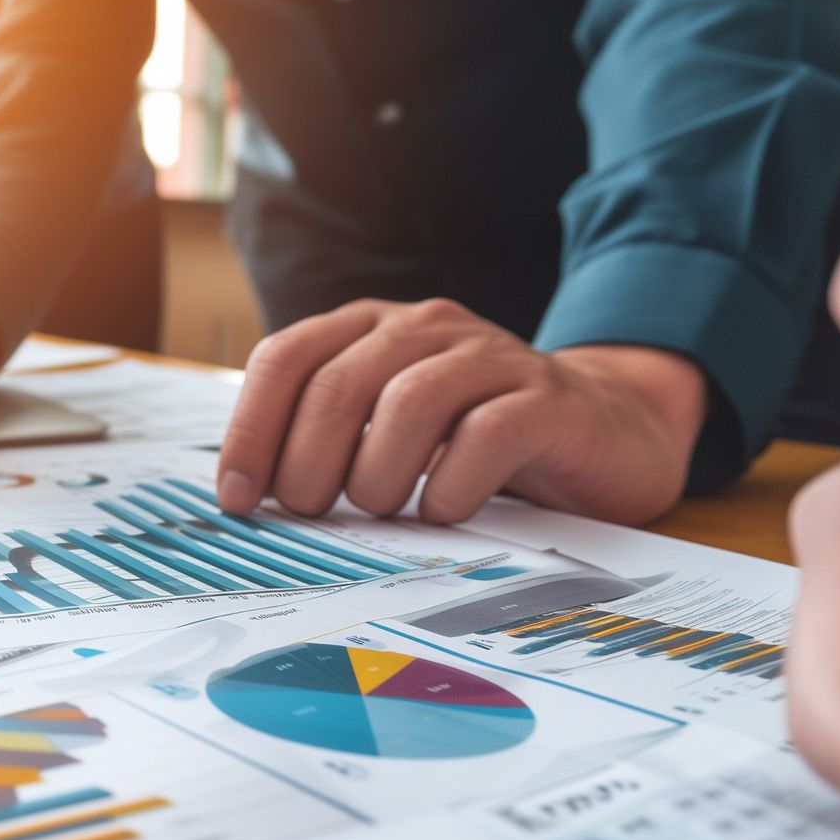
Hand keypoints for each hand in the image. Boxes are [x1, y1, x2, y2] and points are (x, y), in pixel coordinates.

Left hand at [215, 297, 705, 525]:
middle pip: (338, 384)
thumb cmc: (472, 435)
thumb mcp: (384, 428)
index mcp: (370, 327)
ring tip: (380, 508)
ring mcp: (491, 357)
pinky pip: (487, 436)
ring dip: (376, 474)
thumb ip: (321, 442)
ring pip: (409, 403)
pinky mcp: (548, 400)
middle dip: (307, 462)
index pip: (286, 358)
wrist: (600, 428)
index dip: (250, 430)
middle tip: (309, 512)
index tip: (239, 496)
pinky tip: (444, 510)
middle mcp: (426, 328)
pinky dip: (451, 486)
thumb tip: (246, 495)